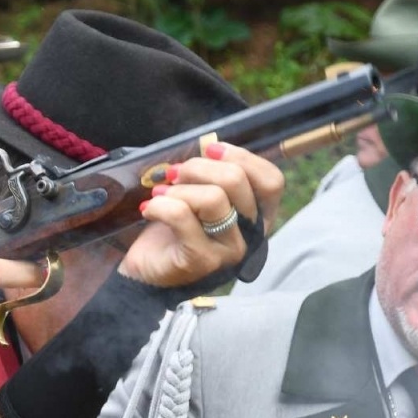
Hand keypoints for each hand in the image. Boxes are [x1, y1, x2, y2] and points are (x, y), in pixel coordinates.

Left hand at [120, 142, 284, 287]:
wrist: (146, 270)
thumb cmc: (174, 229)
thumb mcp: (198, 195)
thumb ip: (210, 175)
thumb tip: (208, 147)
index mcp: (257, 216)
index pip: (271, 181)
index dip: (242, 158)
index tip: (210, 150)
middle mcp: (250, 235)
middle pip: (237, 182)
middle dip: (198, 168)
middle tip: (174, 175)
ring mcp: (229, 251)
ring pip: (213, 198)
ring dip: (178, 189)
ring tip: (160, 195)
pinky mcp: (201, 261)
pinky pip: (182, 216)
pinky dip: (159, 205)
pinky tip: (148, 210)